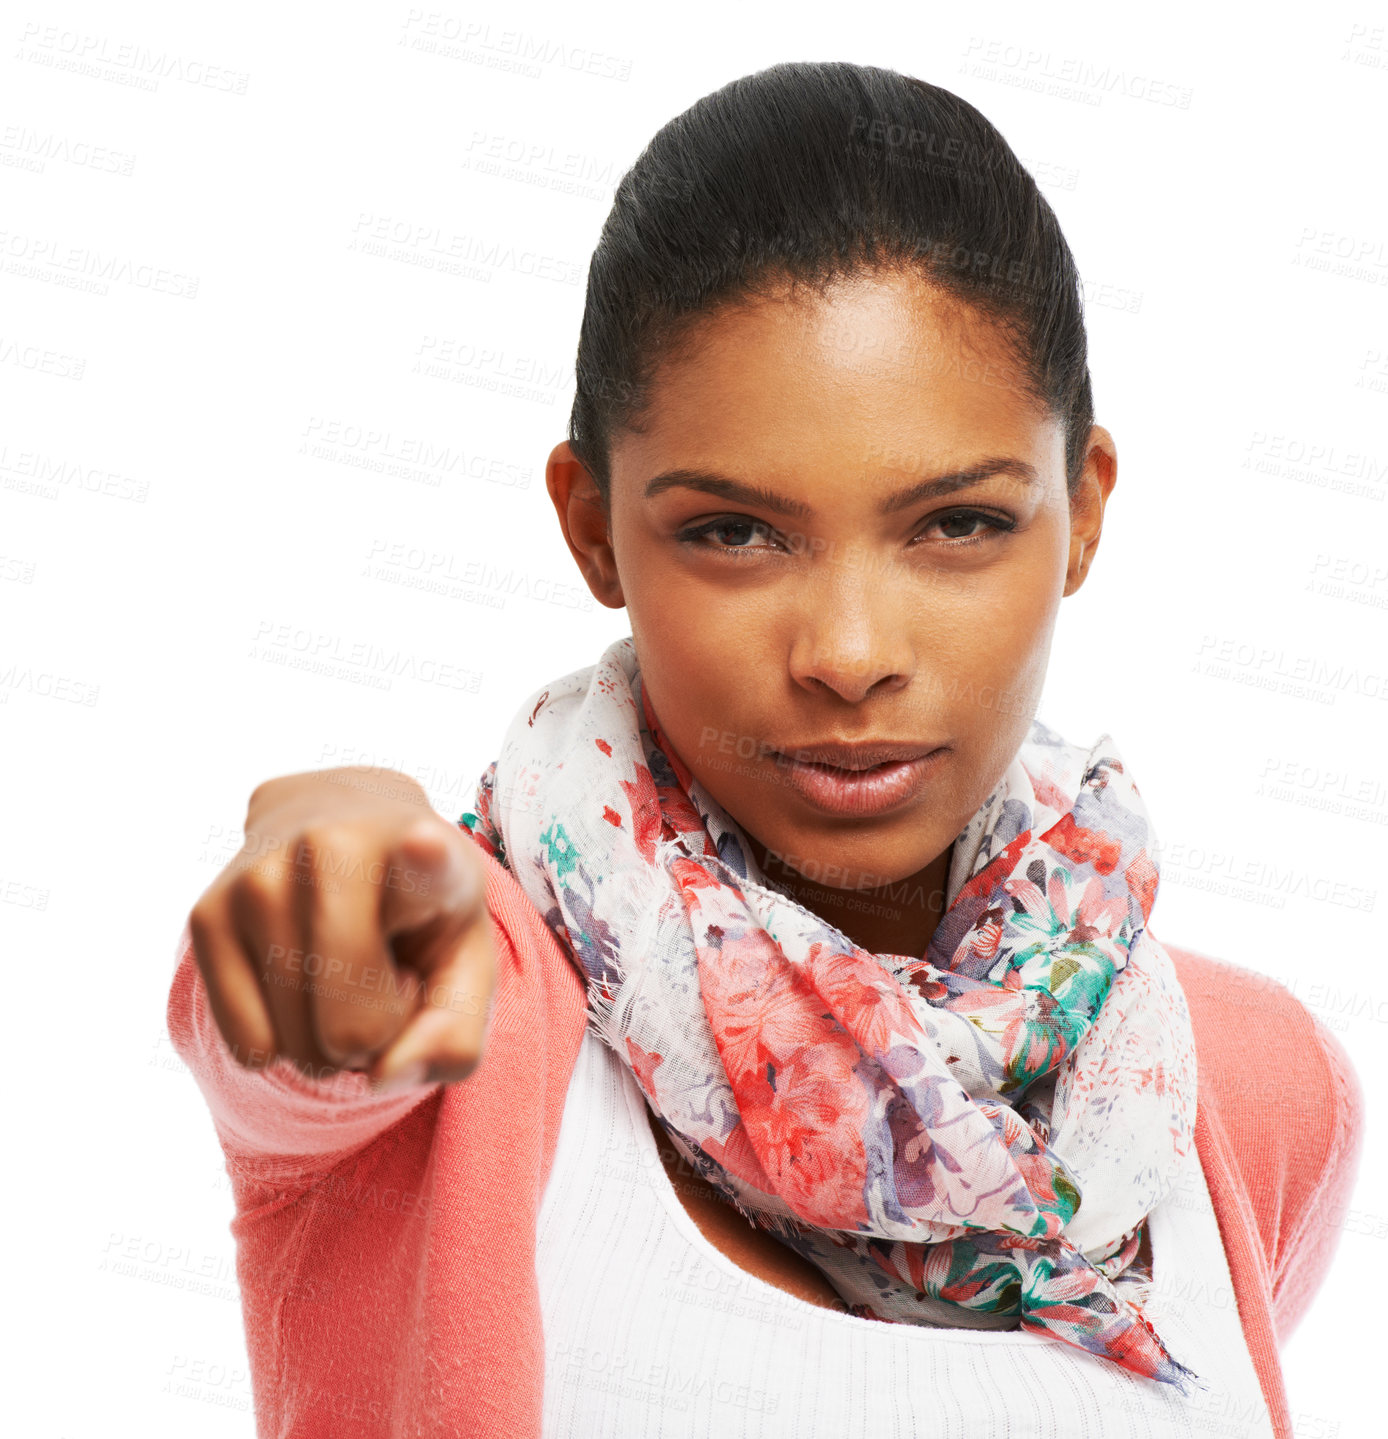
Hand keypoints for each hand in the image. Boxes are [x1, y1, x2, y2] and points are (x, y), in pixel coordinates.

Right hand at [187, 767, 494, 1088]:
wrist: (339, 825)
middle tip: (385, 969)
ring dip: (326, 1036)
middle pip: (352, 1031)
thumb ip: (454, 1036)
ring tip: (343, 963)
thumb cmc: (418, 911)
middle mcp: (331, 849)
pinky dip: (281, 1038)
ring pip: (296, 1049)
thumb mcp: (466, 964)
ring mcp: (259, 879)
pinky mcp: (205, 913)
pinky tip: (299, 972)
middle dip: (376, 1034)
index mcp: (422, 849)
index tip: (425, 843)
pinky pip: (249, 1048)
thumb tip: (377, 1077)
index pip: (425, 862)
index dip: (427, 859)